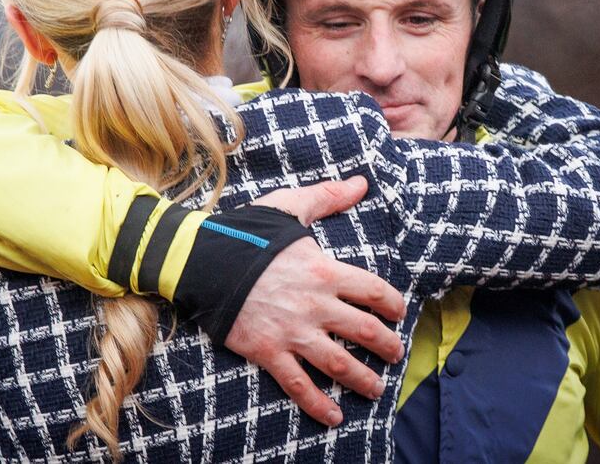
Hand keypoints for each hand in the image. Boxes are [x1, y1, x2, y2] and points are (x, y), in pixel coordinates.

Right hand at [225, 176, 406, 426]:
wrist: (200, 261)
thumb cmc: (247, 232)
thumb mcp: (289, 207)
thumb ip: (328, 196)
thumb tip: (360, 182)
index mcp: (324, 271)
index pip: (373, 291)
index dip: (393, 305)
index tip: (399, 313)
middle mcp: (314, 305)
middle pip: (364, 331)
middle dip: (386, 346)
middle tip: (396, 354)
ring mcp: (292, 332)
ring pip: (338, 363)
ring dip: (363, 379)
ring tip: (376, 388)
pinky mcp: (269, 351)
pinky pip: (298, 384)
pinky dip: (317, 404)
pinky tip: (334, 416)